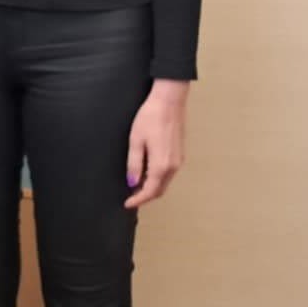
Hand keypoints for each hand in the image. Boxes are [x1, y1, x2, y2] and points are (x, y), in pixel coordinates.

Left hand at [124, 79, 188, 209]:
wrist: (169, 101)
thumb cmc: (150, 118)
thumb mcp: (136, 141)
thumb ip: (134, 164)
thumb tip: (132, 183)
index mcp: (161, 166)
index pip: (150, 191)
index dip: (138, 200)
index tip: (127, 204)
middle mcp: (173, 167)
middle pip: (160, 190)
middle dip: (146, 196)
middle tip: (131, 197)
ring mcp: (179, 161)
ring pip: (165, 182)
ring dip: (152, 187)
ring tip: (136, 186)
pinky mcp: (180, 154)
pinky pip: (169, 173)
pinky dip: (159, 178)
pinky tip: (148, 173)